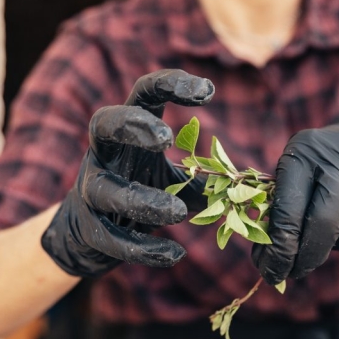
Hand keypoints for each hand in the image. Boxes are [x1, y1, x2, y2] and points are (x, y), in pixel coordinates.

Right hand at [41, 70, 214, 277]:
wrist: (87, 234)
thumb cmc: (140, 191)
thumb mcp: (174, 179)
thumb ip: (206, 177)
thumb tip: (252, 183)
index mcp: (129, 131)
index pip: (143, 93)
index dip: (170, 84)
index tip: (208, 91)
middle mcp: (104, 153)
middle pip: (104, 123)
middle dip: (133, 126)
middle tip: (165, 139)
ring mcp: (91, 188)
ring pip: (106, 189)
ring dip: (142, 200)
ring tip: (178, 214)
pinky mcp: (90, 227)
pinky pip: (113, 238)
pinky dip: (143, 248)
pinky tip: (174, 254)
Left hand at [252, 123, 338, 284]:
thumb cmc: (322, 166)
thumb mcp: (298, 171)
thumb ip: (283, 208)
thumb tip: (268, 259)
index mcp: (305, 153)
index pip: (289, 210)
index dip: (279, 249)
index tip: (271, 272)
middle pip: (323, 224)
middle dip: (307, 256)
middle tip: (296, 272)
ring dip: (337, 242)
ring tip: (334, 224)